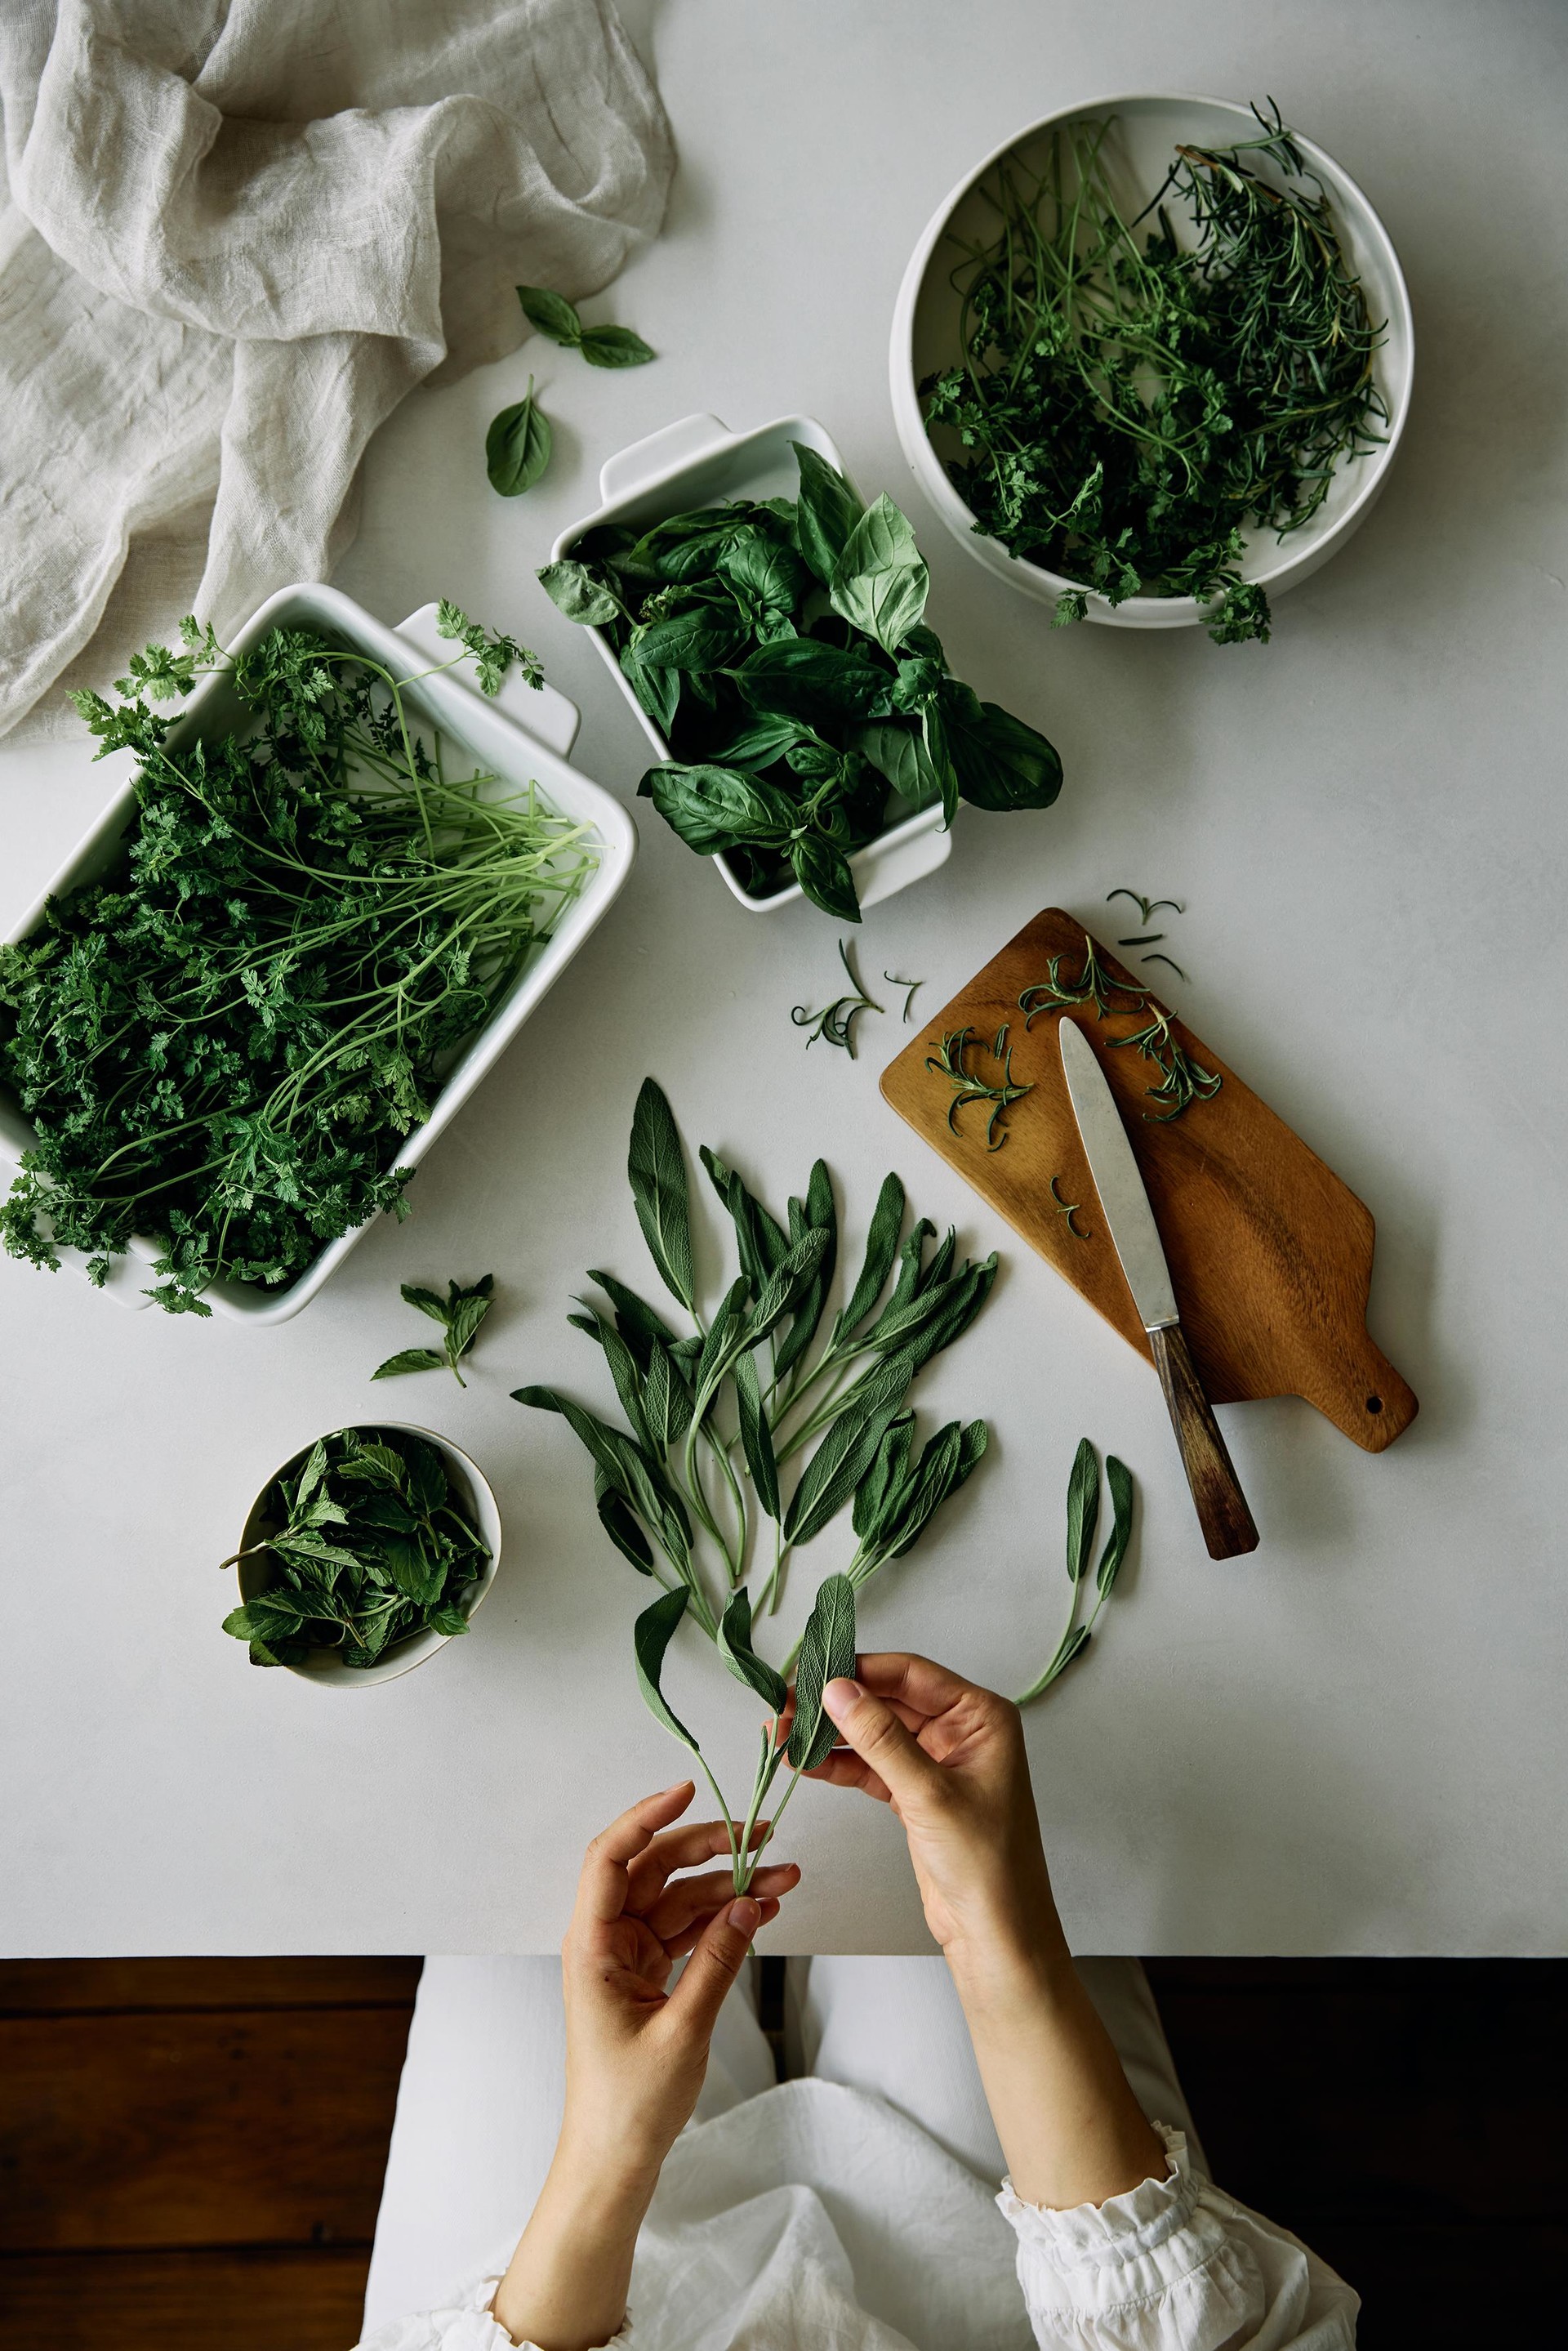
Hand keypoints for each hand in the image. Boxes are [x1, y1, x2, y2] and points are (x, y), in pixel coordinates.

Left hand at [557, 1778, 798, 2181]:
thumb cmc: (629, 2102)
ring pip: (681, 1900)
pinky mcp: (650, 1976)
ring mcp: (630, 1957)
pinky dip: (724, 1919)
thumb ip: (716, 1962)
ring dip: (730, 1886)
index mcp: (593, 1946)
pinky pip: (689, 1931)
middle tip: (762, 1836)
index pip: (610, 1858)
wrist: (615, 2157)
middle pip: (655, 1871)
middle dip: (709, 1849)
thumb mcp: (682, 2030)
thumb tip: (745, 1904)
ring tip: (784, 1876)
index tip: (688, 1791)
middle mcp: (607, 1941)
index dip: (645, 1818)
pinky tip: (763, 1908)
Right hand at [814, 1655, 1164, 2210]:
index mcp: (982, 1717)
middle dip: (836, 1704)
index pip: (911, 1674)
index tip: (811, 1672)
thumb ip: (881, 1739)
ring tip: (782, 1735)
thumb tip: (839, 1689)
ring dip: (830, 1735)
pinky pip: (872, 1766)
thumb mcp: (930, 1795)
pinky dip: (839, 1764)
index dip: (859, 1670)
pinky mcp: (917, 1794)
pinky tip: (806, 1762)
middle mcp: (962, 1731)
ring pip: (874, 1733)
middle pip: (887, 1700)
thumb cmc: (987, 1867)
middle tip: (785, 1706)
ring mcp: (938, 1762)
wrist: (996, 1936)